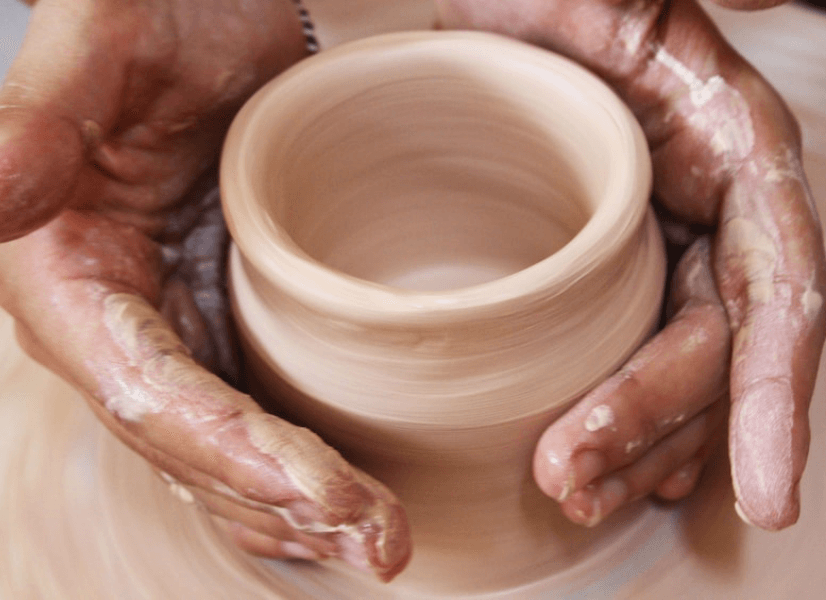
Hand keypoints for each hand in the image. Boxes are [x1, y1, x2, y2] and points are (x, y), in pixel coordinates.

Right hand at [0, 0, 409, 579]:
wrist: (210, 9)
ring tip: (382, 543)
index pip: (150, 393)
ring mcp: (171, 336)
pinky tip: (349, 502)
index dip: (234, 454)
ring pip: (224, 458)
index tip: (323, 493)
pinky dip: (298, 474)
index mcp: (68, 276)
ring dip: (300, 511)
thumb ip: (36, 124)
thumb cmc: (155, 11)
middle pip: (195, 447)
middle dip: (286, 504)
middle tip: (383, 544)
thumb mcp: (99, 43)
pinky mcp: (221, 330)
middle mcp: (113, 326)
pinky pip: (250, 423)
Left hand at [437, 0, 825, 529]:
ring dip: (633, 444)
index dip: (775, 398)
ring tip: (572, 493)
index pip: (780, 294)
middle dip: (654, 429)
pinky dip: (620, 421)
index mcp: (736, 154)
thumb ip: (674, 0)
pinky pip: (626, 356)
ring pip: (671, 370)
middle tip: (570, 481)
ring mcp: (656, 248)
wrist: (490, 14)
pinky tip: (600, 467)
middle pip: (711, 351)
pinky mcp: (602, 273)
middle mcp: (709, 213)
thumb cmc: (545, 0)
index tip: (765, 491)